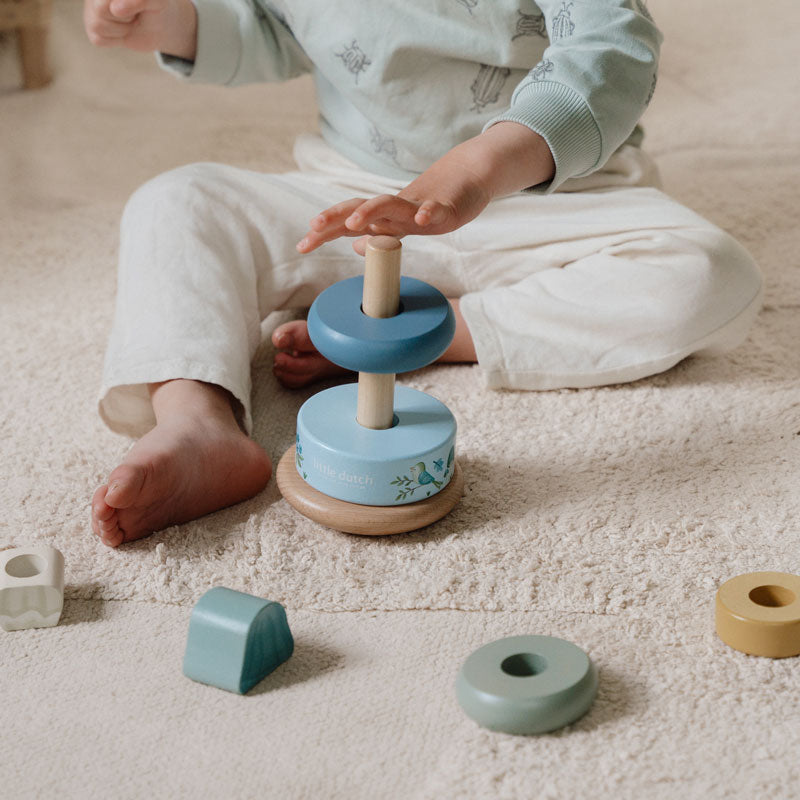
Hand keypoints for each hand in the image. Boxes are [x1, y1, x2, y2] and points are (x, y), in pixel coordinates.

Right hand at [84, 0, 196, 58]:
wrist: (158, 25)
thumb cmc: (155, 7)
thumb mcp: (157, 1)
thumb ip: (140, 0)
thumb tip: (116, 9)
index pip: (107, 1)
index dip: (130, 5)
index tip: (139, 6)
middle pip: (100, 9)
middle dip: (125, 16)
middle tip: (135, 14)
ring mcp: (90, 10)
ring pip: (98, 25)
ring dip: (122, 28)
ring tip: (130, 21)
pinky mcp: (93, 30)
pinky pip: (99, 40)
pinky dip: (117, 40)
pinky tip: (124, 30)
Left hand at [297, 122, 554, 254]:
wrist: (470, 175)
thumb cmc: (435, 201)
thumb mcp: (405, 225)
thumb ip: (380, 235)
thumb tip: (355, 247)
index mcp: (386, 217)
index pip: (348, 223)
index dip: (325, 232)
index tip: (301, 245)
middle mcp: (397, 210)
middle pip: (361, 211)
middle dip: (335, 219)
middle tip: (313, 227)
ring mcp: (420, 207)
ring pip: (391, 206)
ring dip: (371, 213)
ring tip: (353, 224)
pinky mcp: (447, 207)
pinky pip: (436, 210)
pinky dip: (428, 212)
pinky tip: (423, 218)